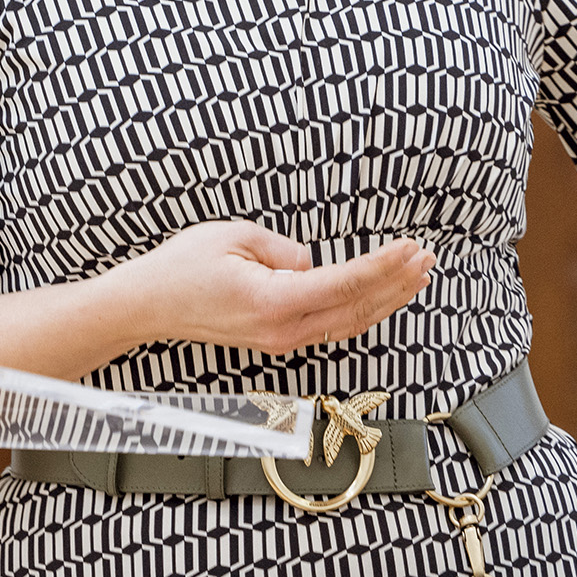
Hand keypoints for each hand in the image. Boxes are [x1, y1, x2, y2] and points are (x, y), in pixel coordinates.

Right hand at [97, 221, 433, 357]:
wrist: (149, 306)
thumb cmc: (182, 267)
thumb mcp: (233, 236)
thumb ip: (282, 249)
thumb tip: (312, 263)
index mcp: (273, 301)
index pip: (344, 283)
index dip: (383, 265)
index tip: (411, 247)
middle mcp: (283, 330)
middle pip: (356, 309)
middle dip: (397, 283)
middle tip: (427, 257)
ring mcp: (281, 340)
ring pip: (349, 323)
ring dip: (386, 300)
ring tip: (417, 277)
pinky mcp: (277, 340)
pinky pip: (332, 327)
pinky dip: (362, 311)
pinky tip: (379, 298)